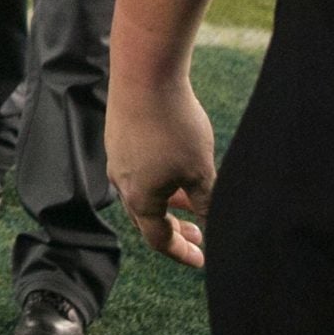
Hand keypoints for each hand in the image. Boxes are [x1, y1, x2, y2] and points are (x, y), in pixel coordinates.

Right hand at [106, 67, 216, 266]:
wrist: (144, 75)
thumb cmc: (174, 126)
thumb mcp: (201, 172)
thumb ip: (208, 203)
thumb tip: (215, 224)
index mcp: (139, 198)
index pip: (159, 239)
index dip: (182, 253)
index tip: (203, 259)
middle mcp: (122, 181)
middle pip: (148, 217)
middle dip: (175, 229)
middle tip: (199, 235)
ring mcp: (118, 156)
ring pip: (144, 191)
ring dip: (170, 202)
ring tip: (193, 199)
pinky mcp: (119, 135)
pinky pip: (140, 169)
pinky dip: (160, 179)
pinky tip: (177, 165)